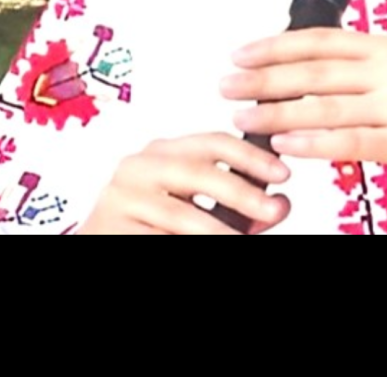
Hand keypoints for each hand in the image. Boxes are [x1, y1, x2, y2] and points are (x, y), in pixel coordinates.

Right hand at [78, 133, 290, 234]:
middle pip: (199, 172)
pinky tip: (218, 244)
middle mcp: (139, 165)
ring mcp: (120, 196)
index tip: (283, 173)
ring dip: (218, 231)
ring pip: (181, 213)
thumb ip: (239, 209)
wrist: (103, 243)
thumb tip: (282, 205)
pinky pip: (158, 237)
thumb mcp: (198, 212)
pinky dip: (187, 244)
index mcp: (164, 152)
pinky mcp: (107, 227)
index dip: (251, 156)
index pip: (214, 142)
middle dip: (242, 192)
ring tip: (243, 241)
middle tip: (274, 210)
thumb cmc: (153, 227)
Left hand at [221, 30, 386, 227]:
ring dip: (277, 112)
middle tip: (228, 85)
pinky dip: (310, 141)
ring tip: (243, 117)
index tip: (240, 55)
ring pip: (325, 106)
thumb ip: (354, 71)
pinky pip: (348, 140)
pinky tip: (282, 143)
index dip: (276, 46)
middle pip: (316, 70)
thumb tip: (291, 68)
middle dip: (265, 78)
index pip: (322, 40)